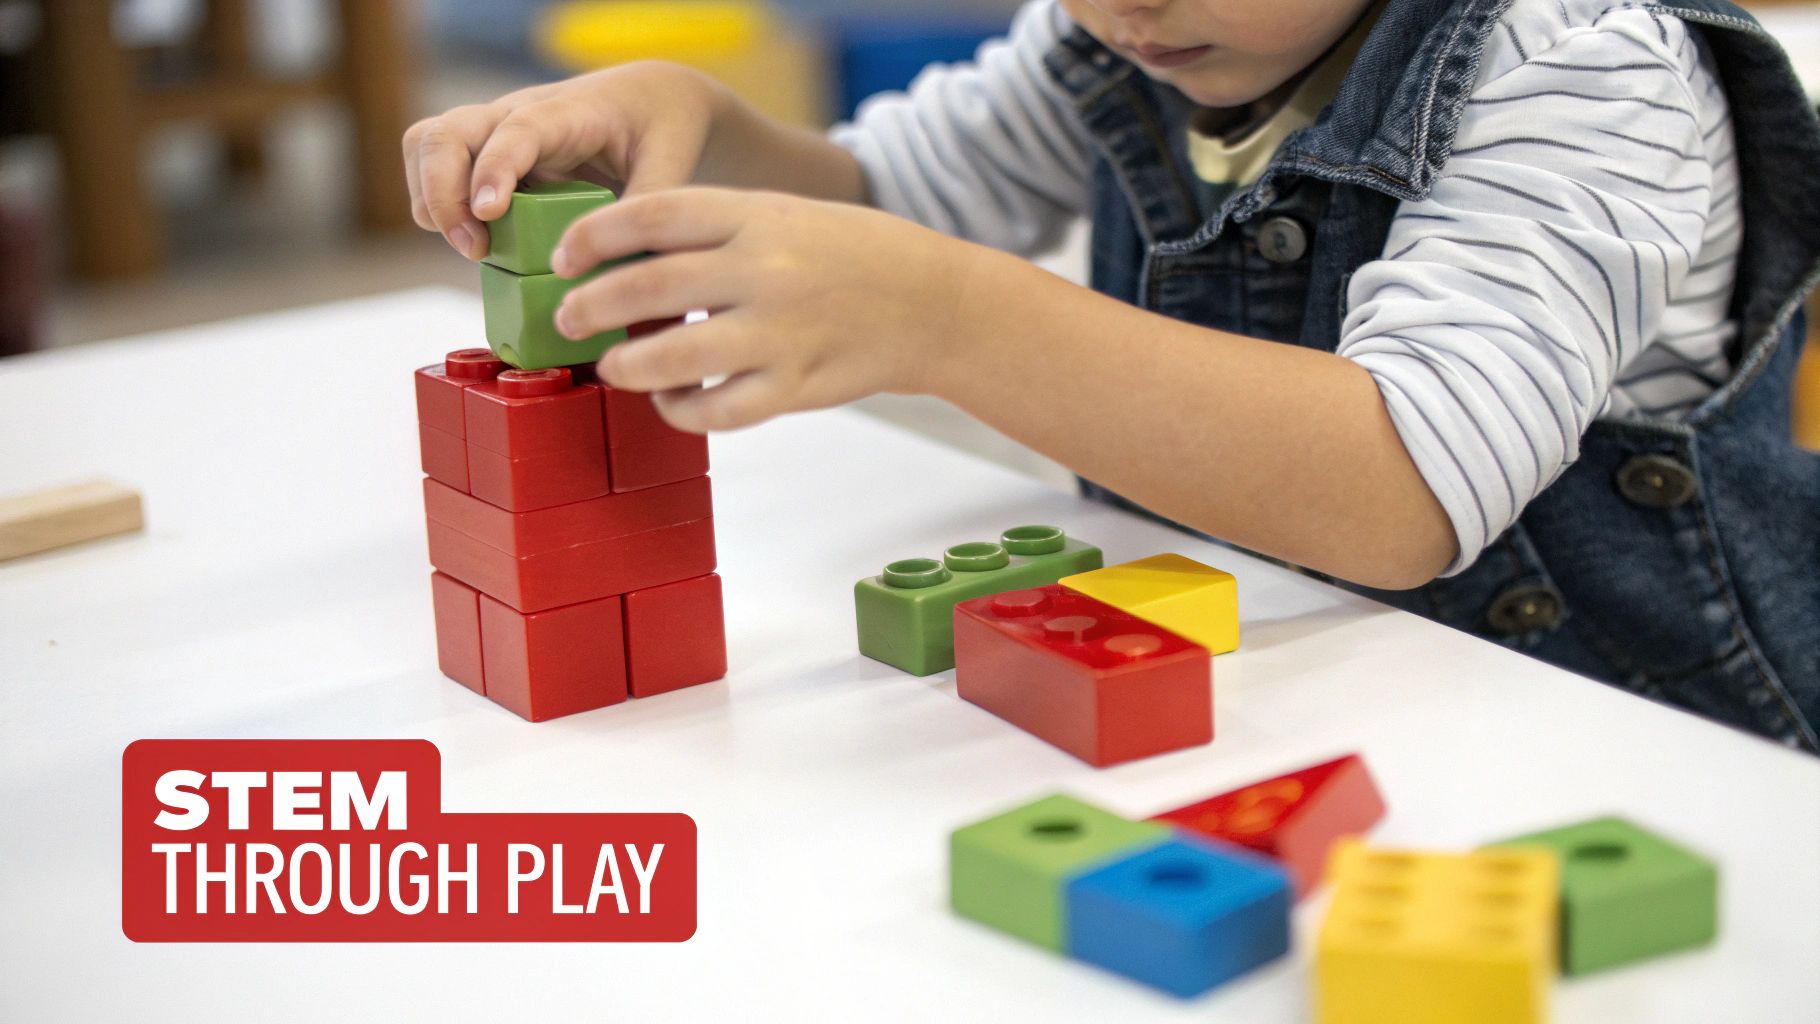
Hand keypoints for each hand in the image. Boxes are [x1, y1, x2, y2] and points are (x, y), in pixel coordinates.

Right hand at [402, 63, 727, 259]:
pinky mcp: (488, 160)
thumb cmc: (660, 124)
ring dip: (433, 201)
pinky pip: (439, 174)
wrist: (649, 100)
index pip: (513, 131)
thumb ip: (650, 205)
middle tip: (476, 249)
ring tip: (475, 249)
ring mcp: (494, 135)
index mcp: (564, 112)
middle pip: (444, 135)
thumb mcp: (670, 160)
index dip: (494, 170)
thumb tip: (618, 260)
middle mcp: (515, 116)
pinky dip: (441, 209)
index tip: (489, 213)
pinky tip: (480, 244)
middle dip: (443, 194)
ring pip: (427, 148)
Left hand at [550, 188, 995, 431]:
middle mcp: (764, 269)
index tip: (564, 256)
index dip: (593, 236)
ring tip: (611, 368)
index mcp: (756, 215)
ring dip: (626, 368)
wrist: (931, 303)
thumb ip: (713, 231)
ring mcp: (780, 332)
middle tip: (569, 319)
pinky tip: (671, 403)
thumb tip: (624, 259)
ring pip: (672, 358)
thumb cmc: (848, 255)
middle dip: (589, 307)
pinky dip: (681, 412)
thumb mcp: (783, 215)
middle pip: (646, 286)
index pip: (651, 214)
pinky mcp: (796, 386)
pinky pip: (717, 411)